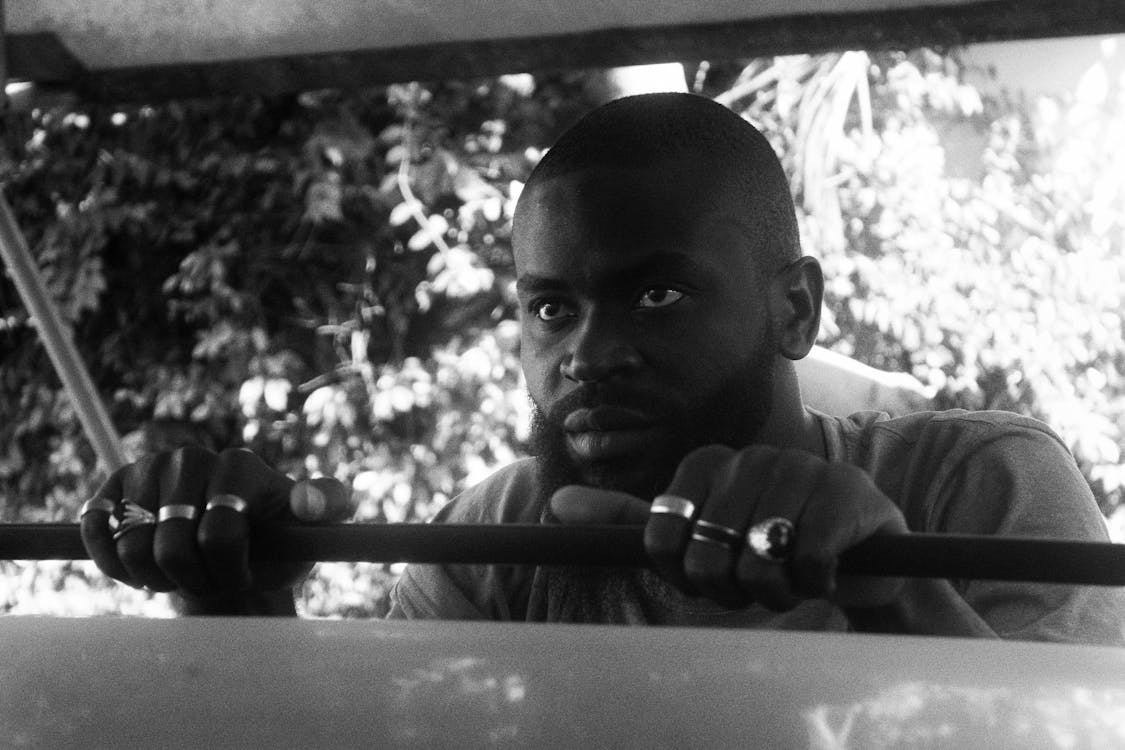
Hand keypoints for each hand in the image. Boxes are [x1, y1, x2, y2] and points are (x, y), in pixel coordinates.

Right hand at [79, 446, 352, 612]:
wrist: (236, 550)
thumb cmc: (278, 543)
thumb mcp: (313, 530)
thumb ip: (327, 507)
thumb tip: (308, 503)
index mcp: (239, 465)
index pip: (220, 535)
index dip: (231, 572)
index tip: (247, 574)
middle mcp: (191, 459)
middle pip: (170, 546)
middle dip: (192, 579)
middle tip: (210, 577)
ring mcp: (148, 470)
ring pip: (132, 547)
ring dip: (154, 578)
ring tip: (179, 573)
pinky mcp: (114, 487)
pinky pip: (98, 532)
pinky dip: (113, 563)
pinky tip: (138, 569)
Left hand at [550, 444, 907, 609]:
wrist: (859, 558)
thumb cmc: (767, 546)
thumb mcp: (695, 534)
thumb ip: (629, 520)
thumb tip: (556, 503)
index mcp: (708, 464)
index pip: (661, 534)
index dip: (680, 572)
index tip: (706, 577)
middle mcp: (751, 457)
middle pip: (705, 555)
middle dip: (728, 588)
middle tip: (754, 583)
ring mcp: (801, 470)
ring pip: (755, 562)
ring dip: (772, 592)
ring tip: (790, 577)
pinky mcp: (847, 495)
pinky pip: (806, 563)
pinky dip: (812, 585)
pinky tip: (826, 571)